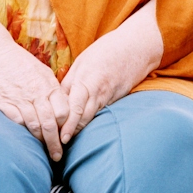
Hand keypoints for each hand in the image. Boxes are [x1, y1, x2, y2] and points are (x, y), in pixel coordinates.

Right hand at [0, 2, 70, 159]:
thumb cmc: (20, 62)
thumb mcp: (42, 71)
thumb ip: (52, 89)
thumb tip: (63, 106)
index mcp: (48, 85)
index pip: (64, 110)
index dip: (67, 126)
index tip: (67, 136)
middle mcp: (36, 93)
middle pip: (50, 124)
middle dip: (55, 143)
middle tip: (58, 155)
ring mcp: (20, 99)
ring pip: (34, 126)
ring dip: (40, 142)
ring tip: (44, 153)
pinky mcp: (4, 103)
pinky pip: (17, 123)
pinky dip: (23, 133)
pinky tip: (26, 141)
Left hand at [59, 0, 163, 143]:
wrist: (137, 46)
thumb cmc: (107, 50)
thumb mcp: (82, 61)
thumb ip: (69, 81)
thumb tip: (55, 98)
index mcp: (86, 80)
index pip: (72, 107)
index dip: (65, 124)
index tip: (57, 136)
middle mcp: (97, 91)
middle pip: (82, 117)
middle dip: (71, 132)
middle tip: (59, 146)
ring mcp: (109, 97)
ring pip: (93, 117)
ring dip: (81, 129)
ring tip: (69, 142)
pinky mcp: (118, 99)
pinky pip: (103, 113)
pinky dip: (93, 121)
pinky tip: (87, 129)